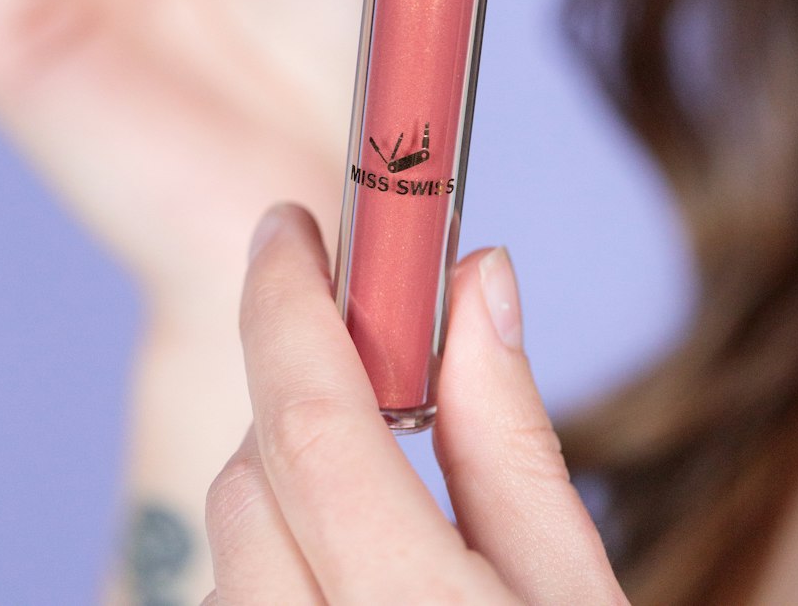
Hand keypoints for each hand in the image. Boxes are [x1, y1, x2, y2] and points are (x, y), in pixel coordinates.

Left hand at [201, 202, 626, 605]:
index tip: (288, 227)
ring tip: (372, 520)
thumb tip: (478, 276)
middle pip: (250, 483)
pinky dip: (270, 572)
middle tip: (366, 385)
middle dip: (298, 411)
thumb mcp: (570, 587)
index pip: (312, 424)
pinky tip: (343, 586)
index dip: (289, 304)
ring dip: (281, 500)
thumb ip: (507, 433)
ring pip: (227, 553)